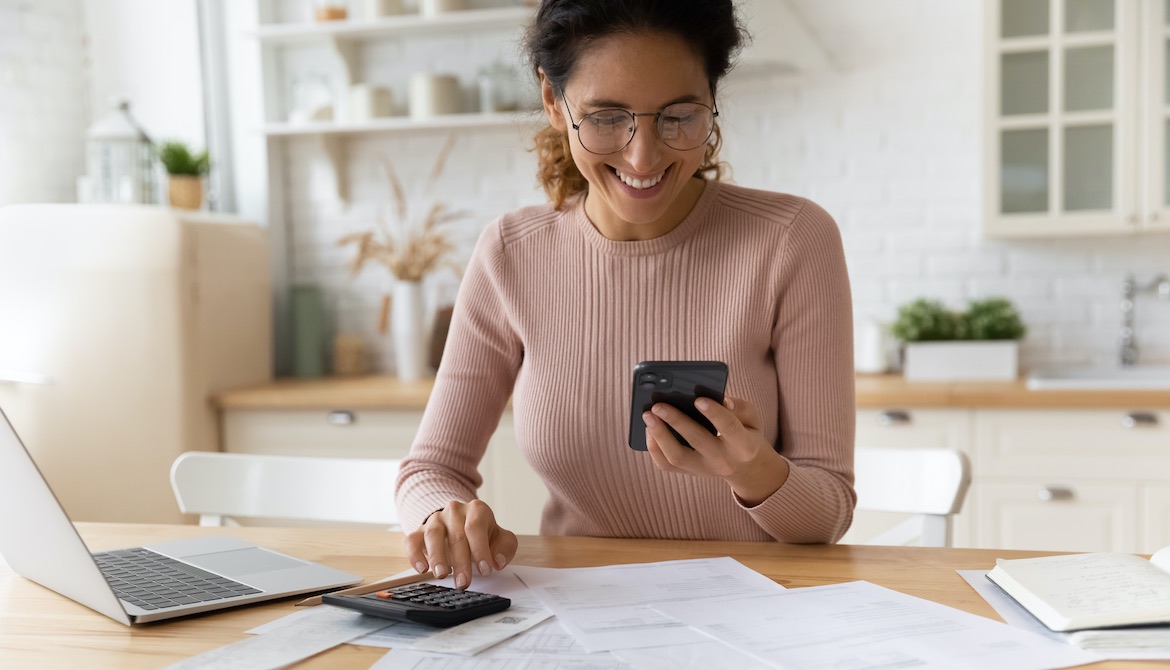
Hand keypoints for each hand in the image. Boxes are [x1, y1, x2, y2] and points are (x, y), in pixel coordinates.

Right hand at [404, 500, 517, 589]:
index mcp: (477, 509)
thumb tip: (497, 561)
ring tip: (442, 575)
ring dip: (437, 557)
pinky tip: (421, 569)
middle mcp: (454, 511)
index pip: (476, 527)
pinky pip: (412, 540)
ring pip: (433, 535)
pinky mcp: (419, 531)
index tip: (485, 570)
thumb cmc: (483, 534)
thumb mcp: (501, 538)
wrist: (461, 523)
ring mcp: (435, 520)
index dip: (480, 550)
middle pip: (456, 535)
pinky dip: (415, 555)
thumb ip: (505, 548)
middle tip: (464, 582)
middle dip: (461, 561)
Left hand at [642, 395, 789, 504]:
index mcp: (744, 445)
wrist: (744, 467)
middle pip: (697, 441)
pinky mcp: (689, 472)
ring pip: (676, 457)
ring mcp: (703, 470)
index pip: (729, 428)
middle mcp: (723, 461)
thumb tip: (722, 400)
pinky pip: (666, 465)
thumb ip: (740, 407)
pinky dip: (654, 447)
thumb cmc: (746, 433)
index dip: (714, 413)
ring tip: (647, 415)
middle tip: (658, 405)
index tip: (698, 399)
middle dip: (676, 421)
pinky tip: (648, 429)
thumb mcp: (753, 419)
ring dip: (659, 435)